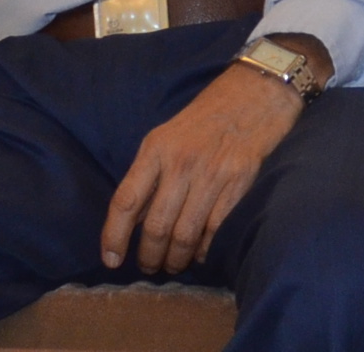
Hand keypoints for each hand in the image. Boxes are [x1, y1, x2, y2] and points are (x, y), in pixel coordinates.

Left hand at [101, 66, 303, 276]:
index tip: (110, 259)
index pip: (125, 201)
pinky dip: (204, 250)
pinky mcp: (237, 185)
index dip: (114, 235)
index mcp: (156, 150)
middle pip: (156, 226)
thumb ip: (148, 175)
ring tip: (173, 266)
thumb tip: (131, 220)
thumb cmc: (204, 118)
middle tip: (149, 267)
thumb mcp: (165, 137)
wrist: (253, 95)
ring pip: (184, 234)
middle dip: (149, 257)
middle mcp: (180, 164)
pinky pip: (214, 230)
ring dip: (176, 259)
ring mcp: (210, 176)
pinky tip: (200, 254)